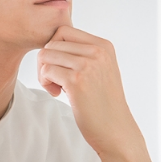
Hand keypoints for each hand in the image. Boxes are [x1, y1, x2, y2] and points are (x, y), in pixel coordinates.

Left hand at [38, 27, 160, 161]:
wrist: (116, 130)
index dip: (55, 48)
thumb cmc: (104, 103)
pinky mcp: (77, 81)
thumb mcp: (101, 70)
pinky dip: (45, 82)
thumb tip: (51, 41)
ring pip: (46, 54)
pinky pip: (46, 70)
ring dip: (44, 72)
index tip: (62, 67)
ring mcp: (87, 65)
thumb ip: (83, 53)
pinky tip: (58, 94)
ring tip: (56, 87)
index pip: (64, 30)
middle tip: (55, 80)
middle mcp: (97, 51)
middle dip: (47, 61)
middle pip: (52, 42)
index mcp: (104, 45)